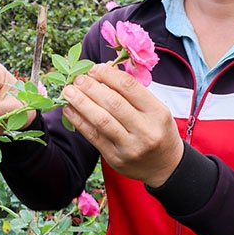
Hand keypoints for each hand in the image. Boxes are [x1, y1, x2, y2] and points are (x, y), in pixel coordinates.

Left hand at [62, 63, 182, 186]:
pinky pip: (93, 137)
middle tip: (77, 79)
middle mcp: (145, 130)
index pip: (129, 87)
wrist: (165, 166)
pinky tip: (69, 110)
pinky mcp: (115, 158)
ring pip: (101, 120)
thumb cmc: (158, 131)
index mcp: (157, 113)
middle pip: (113, 103)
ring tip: (68, 92)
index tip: (94, 69)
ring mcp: (130, 146)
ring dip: (81, 103)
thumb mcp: (156, 109)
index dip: (108, 75)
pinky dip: (79, 121)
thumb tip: (105, 68)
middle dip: (91, 88)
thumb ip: (133, 92)